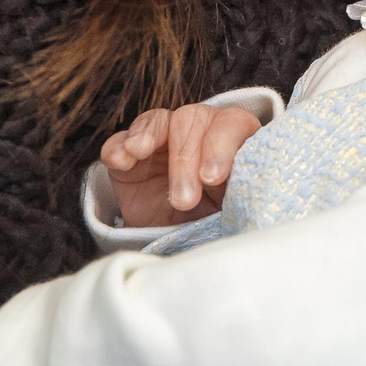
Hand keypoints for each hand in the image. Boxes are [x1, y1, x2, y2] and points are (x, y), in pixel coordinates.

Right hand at [101, 101, 264, 228]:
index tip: (213, 178)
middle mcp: (199, 132)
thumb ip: (242, 195)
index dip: (222, 145)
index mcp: (234, 142)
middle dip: (185, 157)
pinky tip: (120, 160)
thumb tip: (246, 194)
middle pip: (192, 119)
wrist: (181, 245)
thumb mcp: (236, 212)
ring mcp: (162, 141)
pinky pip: (120, 140)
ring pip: (158, 120)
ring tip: (139, 155)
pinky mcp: (130, 157)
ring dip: (149, 137)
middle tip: (183, 201)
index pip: (233, 124)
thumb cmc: (217, 225)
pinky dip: (119, 146)